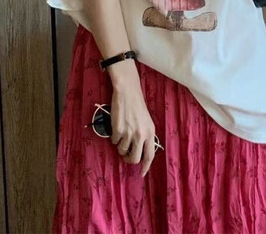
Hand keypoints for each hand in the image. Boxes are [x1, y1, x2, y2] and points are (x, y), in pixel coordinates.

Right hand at [110, 63, 157, 177]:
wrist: (128, 91)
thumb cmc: (137, 106)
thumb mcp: (146, 121)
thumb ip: (145, 136)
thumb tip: (141, 152)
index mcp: (151, 132)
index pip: (150, 155)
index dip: (146, 166)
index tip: (142, 174)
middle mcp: (141, 134)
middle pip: (135, 158)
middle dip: (129, 159)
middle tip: (125, 155)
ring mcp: (129, 133)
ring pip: (122, 150)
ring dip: (120, 145)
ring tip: (121, 133)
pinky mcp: (118, 130)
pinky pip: (114, 141)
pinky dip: (114, 137)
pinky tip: (117, 126)